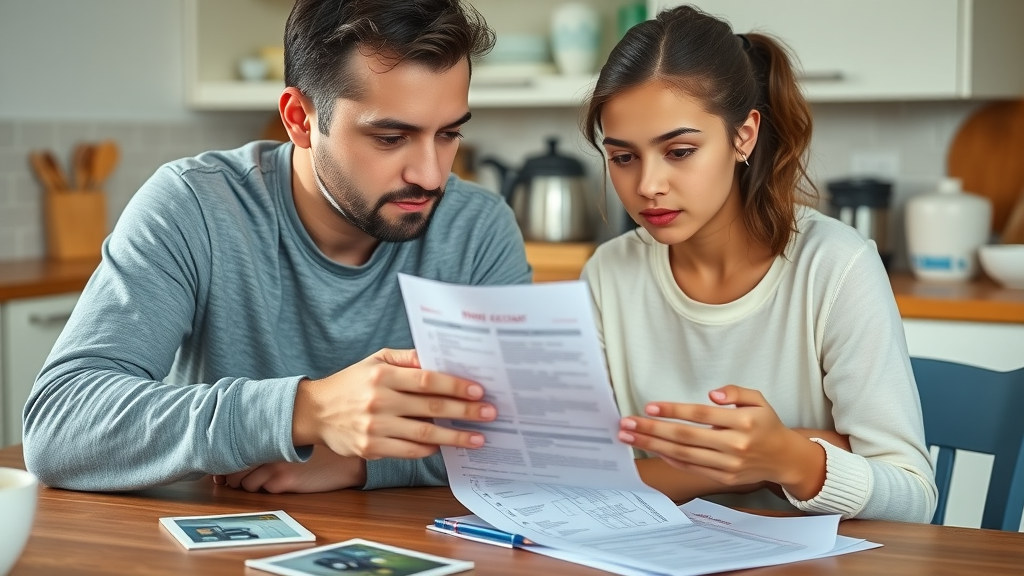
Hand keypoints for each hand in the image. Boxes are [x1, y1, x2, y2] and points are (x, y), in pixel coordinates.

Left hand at [213, 446, 366, 492]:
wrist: (346, 459)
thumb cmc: (322, 446)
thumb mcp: (295, 435)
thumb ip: (272, 436)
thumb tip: (243, 446)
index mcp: (270, 432)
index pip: (236, 447)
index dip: (229, 460)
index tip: (225, 467)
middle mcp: (269, 448)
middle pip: (235, 468)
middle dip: (234, 476)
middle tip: (239, 477)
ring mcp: (275, 465)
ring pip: (245, 483)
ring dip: (250, 483)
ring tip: (265, 478)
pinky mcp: (284, 481)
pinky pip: (262, 490)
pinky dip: (266, 488)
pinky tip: (281, 481)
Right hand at [291, 348, 496, 461]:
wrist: (314, 412)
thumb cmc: (351, 383)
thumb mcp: (375, 361)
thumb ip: (406, 358)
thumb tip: (437, 356)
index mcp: (382, 376)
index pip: (427, 380)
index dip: (455, 386)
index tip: (478, 391)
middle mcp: (379, 401)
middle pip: (430, 408)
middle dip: (464, 412)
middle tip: (489, 414)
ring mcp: (375, 427)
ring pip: (423, 433)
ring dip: (454, 437)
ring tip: (477, 438)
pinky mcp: (371, 449)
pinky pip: (408, 450)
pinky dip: (429, 448)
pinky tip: (446, 445)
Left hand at [618, 385, 825, 499]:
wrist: (784, 458)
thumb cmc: (766, 424)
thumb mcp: (758, 400)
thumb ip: (736, 392)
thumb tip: (712, 394)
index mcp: (743, 423)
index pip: (700, 415)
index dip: (673, 411)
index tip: (650, 407)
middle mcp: (734, 445)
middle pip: (685, 437)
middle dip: (652, 430)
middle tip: (627, 424)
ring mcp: (727, 465)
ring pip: (684, 454)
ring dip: (653, 445)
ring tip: (631, 437)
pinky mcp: (723, 478)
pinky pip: (690, 467)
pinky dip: (669, 459)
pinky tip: (653, 448)